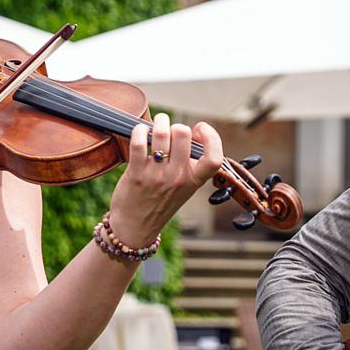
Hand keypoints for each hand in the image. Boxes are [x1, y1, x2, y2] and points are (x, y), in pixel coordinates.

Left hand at [104, 112, 223, 246]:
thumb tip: (191, 132)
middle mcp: (178, 177)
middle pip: (183, 133)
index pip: (214, 158)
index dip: (211, 137)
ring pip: (161, 133)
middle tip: (170, 131)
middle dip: (175, 125)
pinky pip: (139, 142)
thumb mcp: (185, 187)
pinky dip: (140, 130)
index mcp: (194, 180)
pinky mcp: (137, 173)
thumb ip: (190, 163)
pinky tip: (141, 132)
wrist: (136, 227)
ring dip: (158, 122)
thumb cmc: (160, 202)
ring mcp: (157, 176)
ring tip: (156, 125)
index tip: (200, 130)